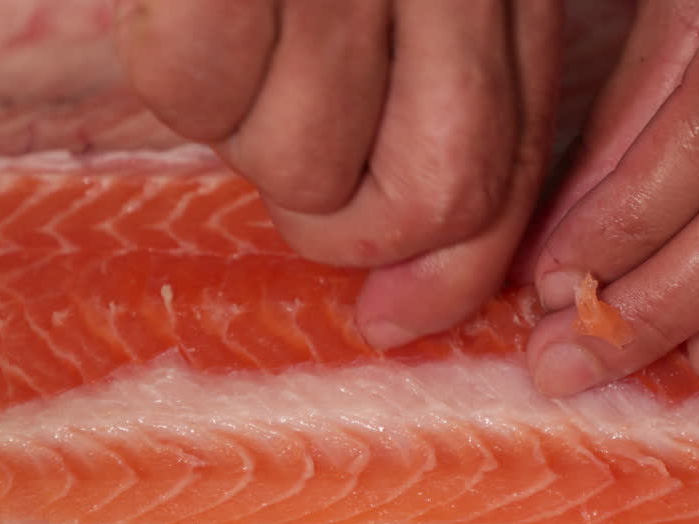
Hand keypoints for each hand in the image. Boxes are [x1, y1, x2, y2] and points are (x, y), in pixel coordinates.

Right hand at [116, 0, 562, 348]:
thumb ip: (458, 131)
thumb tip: (400, 317)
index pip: (512, 168)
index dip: (459, 268)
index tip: (400, 315)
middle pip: (437, 193)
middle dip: (353, 225)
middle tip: (303, 160)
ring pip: (307, 163)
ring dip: (260, 141)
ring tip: (249, 46)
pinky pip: (197, 88)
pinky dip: (186, 76)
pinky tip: (196, 10)